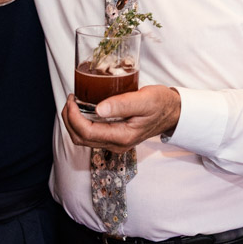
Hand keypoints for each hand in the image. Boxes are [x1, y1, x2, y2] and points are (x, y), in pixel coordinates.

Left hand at [61, 85, 180, 152]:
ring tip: (74, 102)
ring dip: (73, 122)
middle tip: (70, 99)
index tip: (72, 100)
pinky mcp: (114, 137)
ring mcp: (115, 142)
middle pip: (80, 139)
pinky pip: (91, 135)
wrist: (173, 112)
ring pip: (83, 138)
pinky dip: (81, 122)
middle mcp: (116, 144)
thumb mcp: (144, 100)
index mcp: (122, 136)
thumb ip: (121, 105)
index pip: (87, 132)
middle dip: (69, 120)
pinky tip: (84, 108)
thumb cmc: (160, 104)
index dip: (73, 117)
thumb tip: (98, 109)